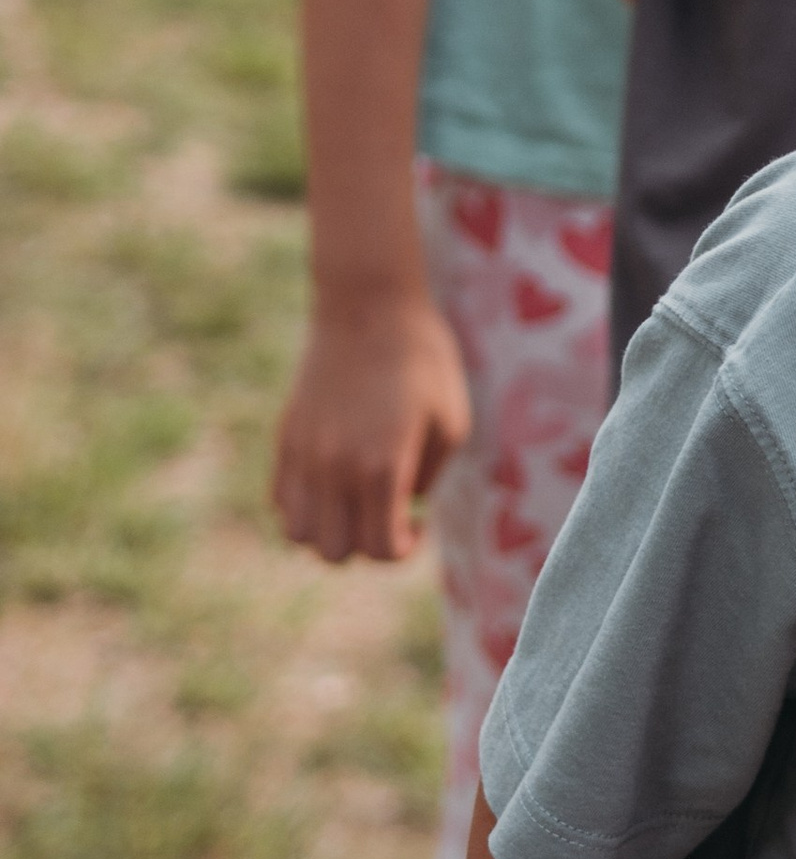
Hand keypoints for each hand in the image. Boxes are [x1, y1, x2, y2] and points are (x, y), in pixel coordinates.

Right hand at [272, 284, 470, 562]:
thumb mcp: (451, 423)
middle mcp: (335, 468)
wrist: (369, 306)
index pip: (379, 549)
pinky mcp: (285, 436)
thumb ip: (426, 477)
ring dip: (329, 532)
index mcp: (382, 466)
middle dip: (365, 546)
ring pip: (297, 533)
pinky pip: (280, 499)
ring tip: (356, 504)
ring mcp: (304, 453)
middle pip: (333, 552)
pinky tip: (333, 481)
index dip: (403, 548)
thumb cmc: (423, 361)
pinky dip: (304, 507)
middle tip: (388, 513)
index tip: (417, 522)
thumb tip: (403, 506)